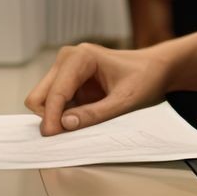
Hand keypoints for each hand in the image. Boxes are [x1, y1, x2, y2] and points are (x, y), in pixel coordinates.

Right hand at [24, 42, 172, 136]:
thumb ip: (95, 114)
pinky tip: (80, 121)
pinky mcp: (69, 81)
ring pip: (44, 99)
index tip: (53, 138)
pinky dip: (62, 116)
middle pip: (40, 94)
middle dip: (48, 117)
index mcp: (80, 57)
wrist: (156, 68)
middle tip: (63, 136)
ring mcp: (66, 69)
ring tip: (78, 127)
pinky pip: (55, 103)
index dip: (51, 117)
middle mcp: (68, 59)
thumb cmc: (145, 78)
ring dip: (55, 117)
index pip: (55, 92)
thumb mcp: (124, 101)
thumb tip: (64, 124)